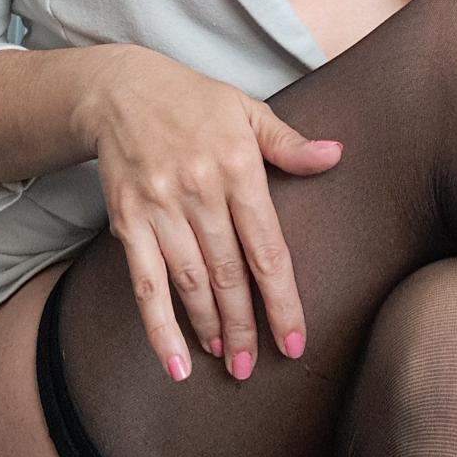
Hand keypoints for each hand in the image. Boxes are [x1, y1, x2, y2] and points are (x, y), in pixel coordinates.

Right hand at [77, 44, 342, 382]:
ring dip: (210, 328)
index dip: (282, 300)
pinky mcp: (127, 219)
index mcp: (238, 165)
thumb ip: (289, 143)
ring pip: (191, 282)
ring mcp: (160, 207)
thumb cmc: (193, 102)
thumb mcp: (247, 110)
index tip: (295, 341)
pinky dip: (159, 327)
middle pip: (229, 274)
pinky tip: (174, 362)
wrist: (121, 89)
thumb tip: (336, 155)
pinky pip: (145, 283)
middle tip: (254, 367)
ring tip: (226, 359)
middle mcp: (200, 189)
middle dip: (245, 326)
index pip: (267, 247)